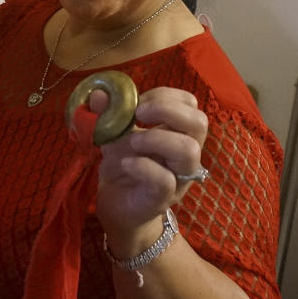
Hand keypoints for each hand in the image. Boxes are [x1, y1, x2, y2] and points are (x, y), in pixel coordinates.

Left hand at [91, 87, 208, 251]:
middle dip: (167, 110)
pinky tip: (126, 163)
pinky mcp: (163, 198)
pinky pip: (165, 180)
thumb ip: (107, 113)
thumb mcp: (113, 133)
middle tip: (139, 114)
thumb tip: (98, 94)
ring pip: (189, 150)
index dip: (166, 96)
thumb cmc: (123, 164)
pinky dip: (143, 166)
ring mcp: (178, 176)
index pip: (191, 104)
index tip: (139, 102)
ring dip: (156, 137)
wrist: (116, 204)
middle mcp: (185, 153)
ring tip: (133, 141)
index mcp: (177, 132)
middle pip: (199, 122)